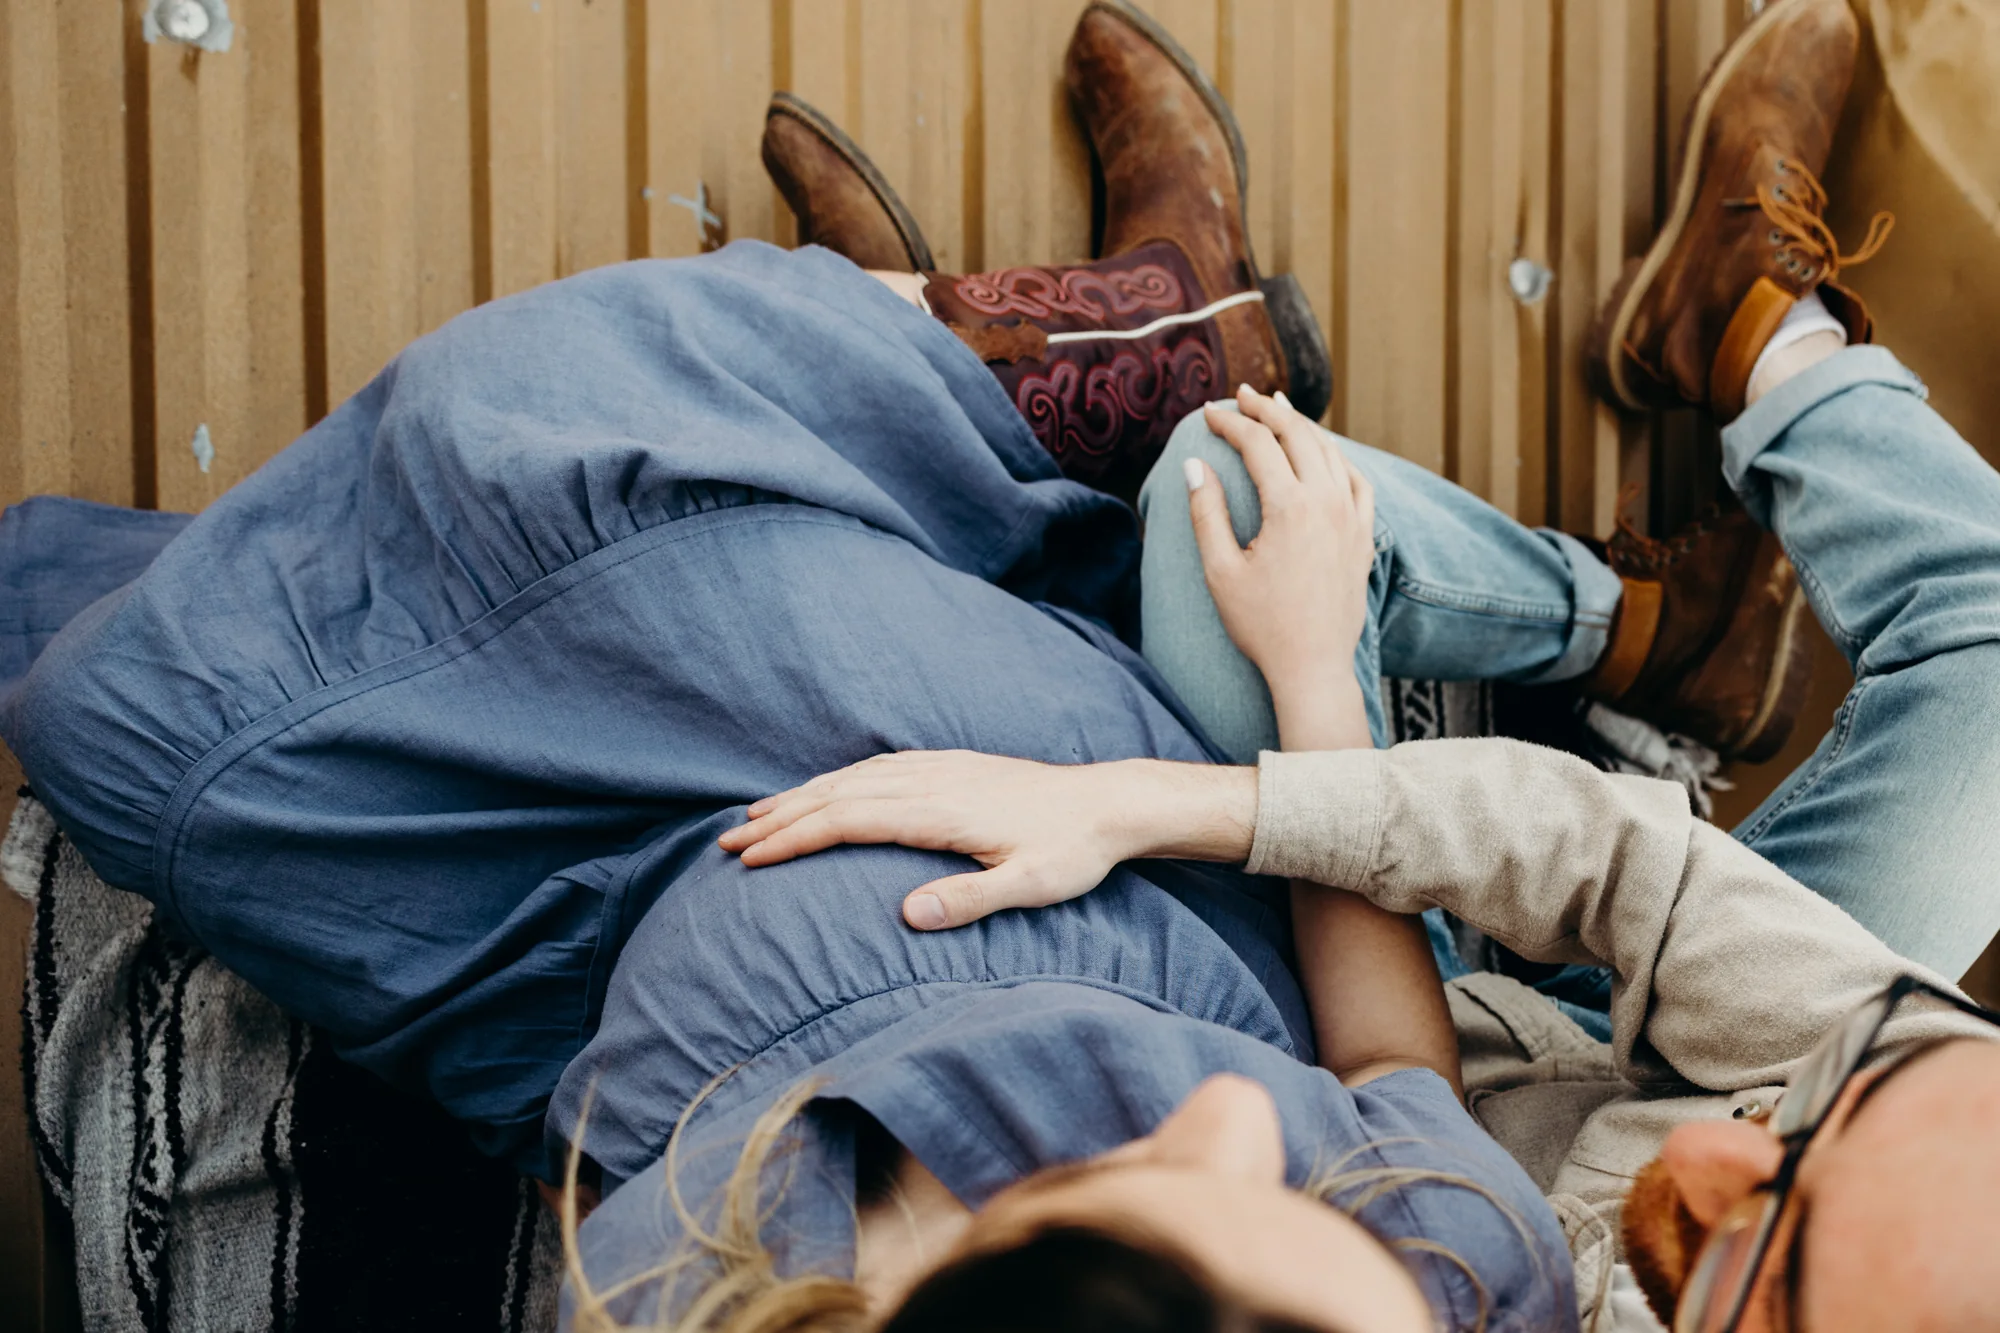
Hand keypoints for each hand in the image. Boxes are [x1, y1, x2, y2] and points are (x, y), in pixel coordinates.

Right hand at [717, 751, 1256, 929]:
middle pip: (837, 795)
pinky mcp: (953, 768)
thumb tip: (907, 914)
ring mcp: (941, 770)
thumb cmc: (1072, 852)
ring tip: (757, 816)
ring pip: (854, 778)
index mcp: (940, 811)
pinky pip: (879, 768)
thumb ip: (970, 900)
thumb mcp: (1030, 886)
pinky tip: (828, 791)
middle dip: (779, 818)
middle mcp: (932, 782)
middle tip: (727, 842)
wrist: (1110, 803)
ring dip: (802, 797)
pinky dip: (839, 781)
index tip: (751, 858)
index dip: (795, 838)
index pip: (848, 820)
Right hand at [1188, 386, 1376, 747]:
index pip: (1258, 444)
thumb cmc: (1261, 625)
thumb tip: (1194, 465)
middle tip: (1242, 396)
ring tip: (1279, 409)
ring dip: (1302, 425)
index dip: (1230, 423)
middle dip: (1267, 409)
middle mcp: (1327, 503)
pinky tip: (1324, 453)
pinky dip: (1337, 457)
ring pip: (1330, 451)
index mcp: (1289, 508)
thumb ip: (1206, 513)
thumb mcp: (1220, 571)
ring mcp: (1351, 518)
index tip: (1208, 415)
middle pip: (1297, 434)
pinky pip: (1357, 480)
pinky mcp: (1364, 536)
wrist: (1313, 668)